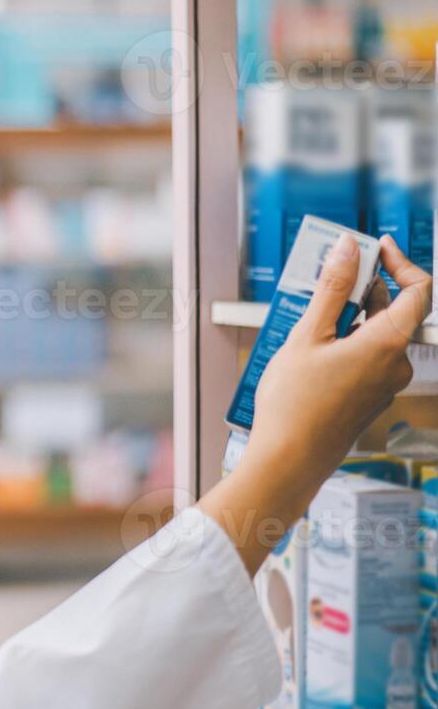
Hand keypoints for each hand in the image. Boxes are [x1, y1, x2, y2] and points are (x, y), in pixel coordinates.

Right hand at [243, 233, 430, 512]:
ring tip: (308, 316)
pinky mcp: (369, 398)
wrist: (289, 460)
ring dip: (348, 318)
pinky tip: (311, 349)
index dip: (399, 262)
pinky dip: (344, 343)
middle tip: (328, 277)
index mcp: (389, 344)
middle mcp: (396, 364)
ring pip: (375, 336)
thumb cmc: (296, 405)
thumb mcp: (307, 336)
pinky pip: (365, 358)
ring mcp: (385, 384)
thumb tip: (348, 248)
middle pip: (392, 311)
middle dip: (362, 290)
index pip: (418, 289)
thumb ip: (331, 289)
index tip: (374, 247)